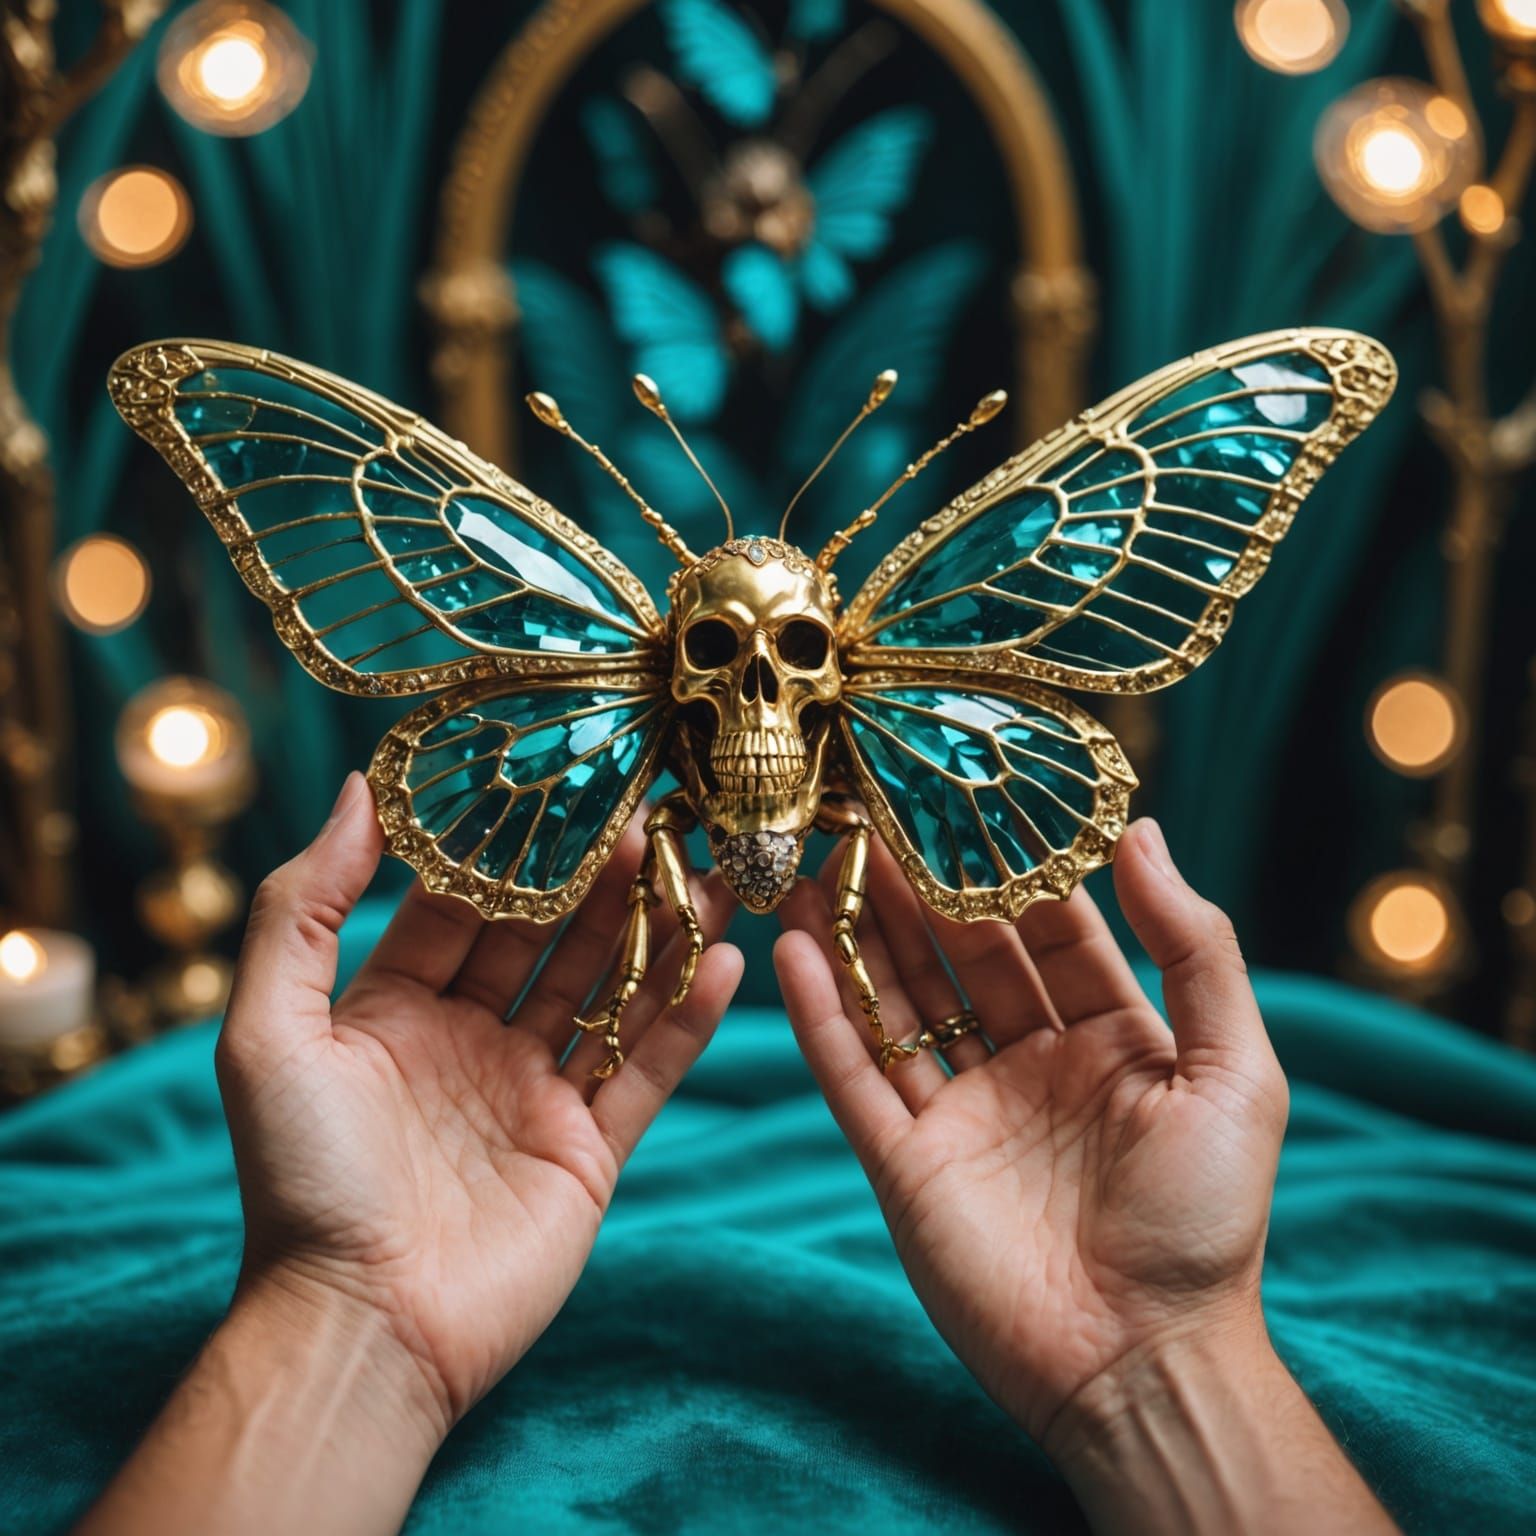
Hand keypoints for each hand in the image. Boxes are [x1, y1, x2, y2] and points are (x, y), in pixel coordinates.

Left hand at [218, 774, 740, 1430]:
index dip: (510, 851)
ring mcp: (533, 1096)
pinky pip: (647, 1069)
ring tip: (707, 868)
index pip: (463, 907)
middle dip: (598, 879)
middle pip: (549, 940)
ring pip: (608, 992)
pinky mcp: (587, 1151)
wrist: (364, 1328)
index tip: (556, 786)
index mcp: (394, 1011)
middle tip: (653, 815)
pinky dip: (687, 1017)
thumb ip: (300, 908)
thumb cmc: (302, 1181)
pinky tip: (725, 961)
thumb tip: (355, 789)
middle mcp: (469, 1042)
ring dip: (656, 932)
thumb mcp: (268, 1031)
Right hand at [776, 820, 1392, 1533]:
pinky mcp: (905, 1163)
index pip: (1046, 930)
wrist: (1143, 1364)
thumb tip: (1142, 833)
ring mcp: (962, 1113)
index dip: (1004, 868)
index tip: (963, 799)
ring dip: (855, 935)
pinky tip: (793, 951)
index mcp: (1108, 1039)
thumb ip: (1196, 950)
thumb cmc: (1204, 1221)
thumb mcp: (1232, 1072)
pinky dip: (820, 1016)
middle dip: (914, 887)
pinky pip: (855, 1075)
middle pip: (957, 955)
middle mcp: (1028, 1065)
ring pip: (897, 1003)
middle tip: (867, 815)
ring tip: (813, 863)